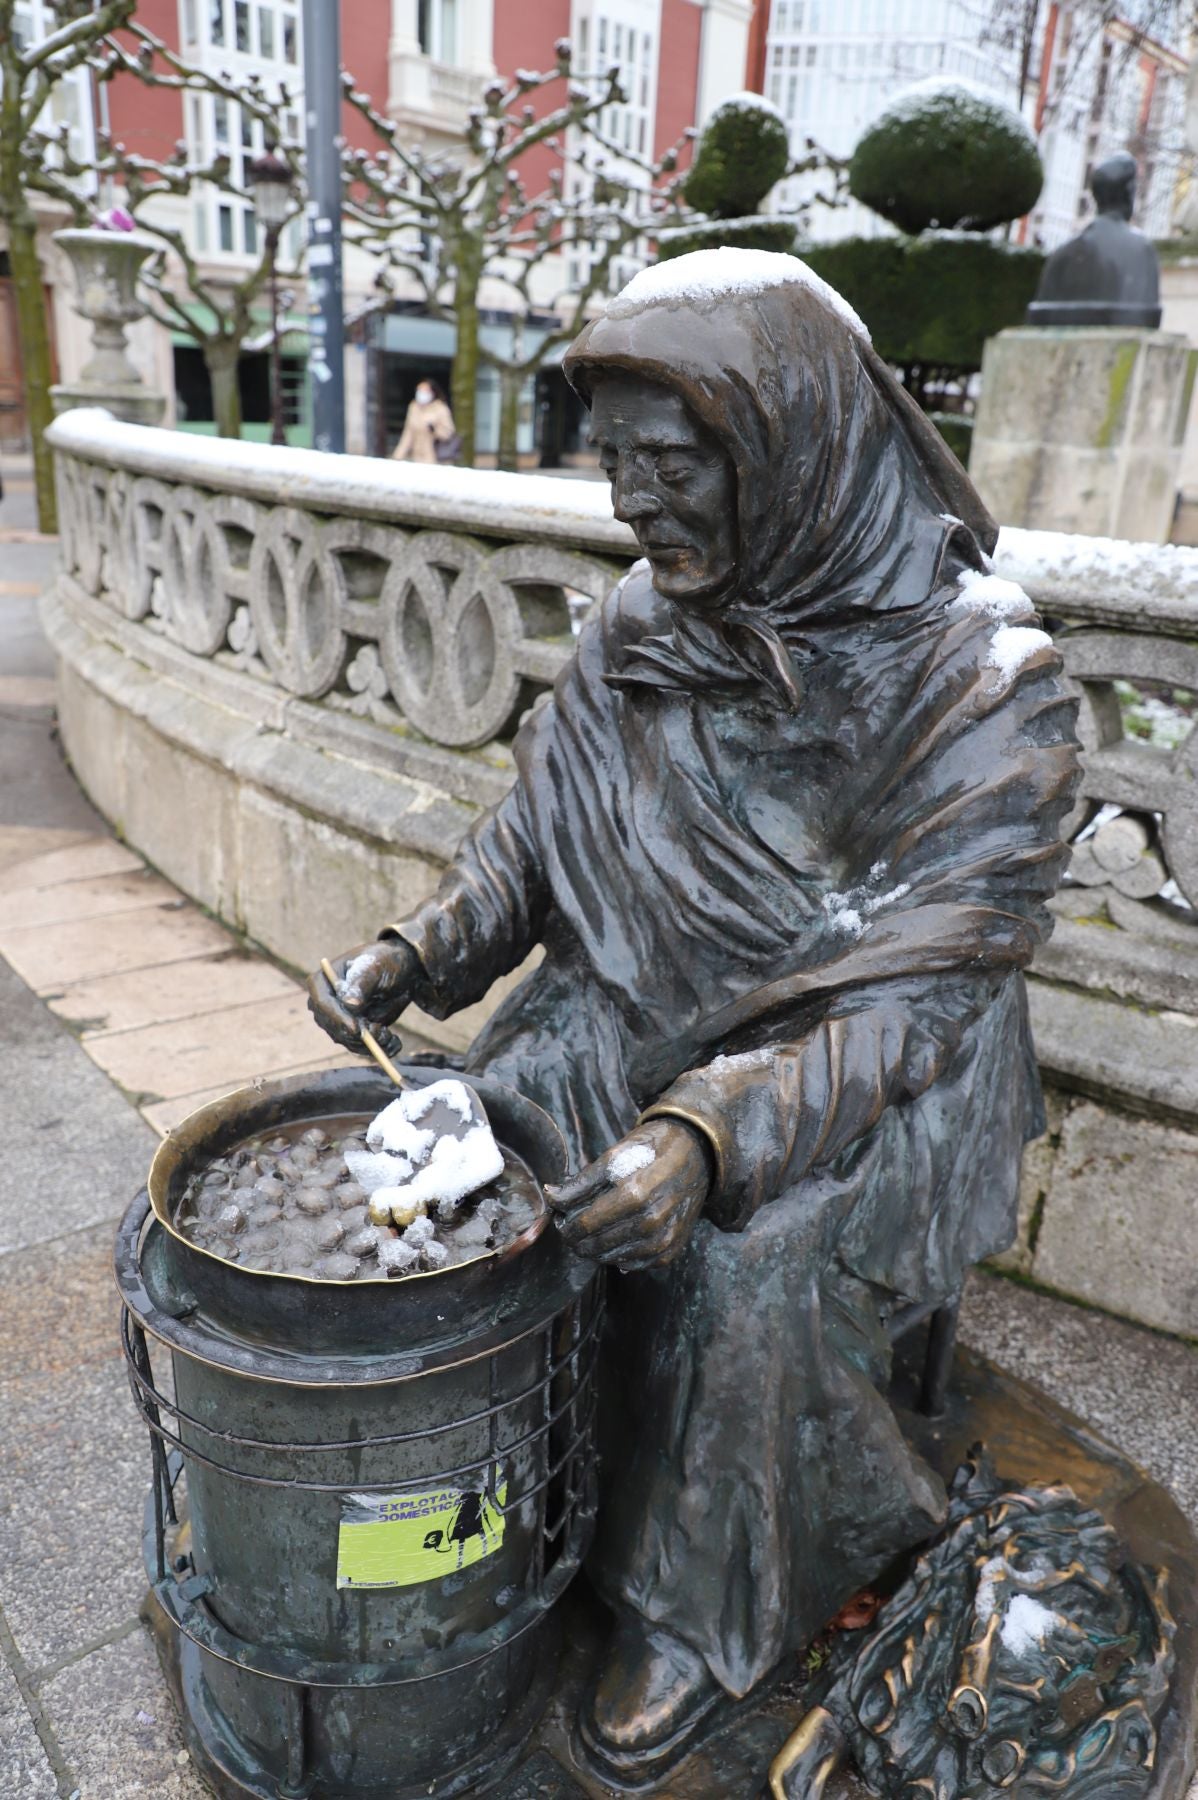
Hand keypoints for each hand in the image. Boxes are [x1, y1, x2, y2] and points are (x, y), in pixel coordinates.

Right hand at [306, 937, 421, 1052]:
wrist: (399, 972)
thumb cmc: (383, 962)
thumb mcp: (375, 968)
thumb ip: (362, 983)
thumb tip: (349, 1004)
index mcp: (321, 983)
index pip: (323, 1004)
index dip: (338, 1019)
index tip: (356, 1029)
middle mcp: (325, 1005)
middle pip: (334, 1028)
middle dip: (359, 1035)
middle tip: (383, 1032)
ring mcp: (338, 1021)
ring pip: (349, 1041)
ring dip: (372, 1043)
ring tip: (390, 1035)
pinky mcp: (353, 1032)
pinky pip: (361, 1047)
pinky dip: (379, 1048)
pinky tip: (394, 1042)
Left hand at [547, 1118, 710, 1270]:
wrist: (696, 1153)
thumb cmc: (651, 1150)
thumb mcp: (612, 1156)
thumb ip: (580, 1183)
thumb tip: (551, 1198)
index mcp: (633, 1194)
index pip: (584, 1225)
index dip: (566, 1225)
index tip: (562, 1218)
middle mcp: (651, 1221)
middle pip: (596, 1245)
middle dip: (578, 1239)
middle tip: (573, 1226)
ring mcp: (664, 1238)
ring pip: (613, 1259)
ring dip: (597, 1250)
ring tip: (592, 1233)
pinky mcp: (672, 1248)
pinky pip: (637, 1264)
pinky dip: (620, 1256)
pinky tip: (615, 1241)